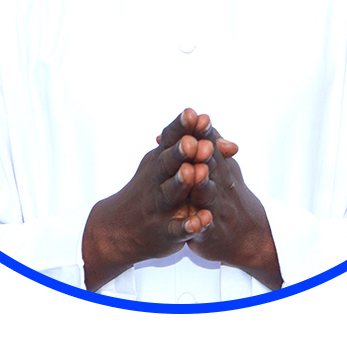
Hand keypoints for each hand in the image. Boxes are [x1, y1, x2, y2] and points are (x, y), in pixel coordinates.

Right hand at [83, 109, 216, 290]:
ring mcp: (160, 205)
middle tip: (192, 141)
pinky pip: (177, 229)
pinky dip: (188, 226)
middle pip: (169, 162)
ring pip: (171, 193)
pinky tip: (200, 221)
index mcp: (161, 159)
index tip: (192, 113)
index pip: (171, 138)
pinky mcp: (165, 232)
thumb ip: (191, 145)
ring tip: (192, 173)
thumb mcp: (164, 162)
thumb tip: (226, 138)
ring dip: (181, 183)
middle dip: (181, 152)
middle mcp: (158, 179)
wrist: (120, 228)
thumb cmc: (152, 187)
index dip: (181, 126)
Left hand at [186, 123, 282, 289]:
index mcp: (216, 162)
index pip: (207, 141)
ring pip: (207, 191)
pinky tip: (200, 221)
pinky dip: (202, 224)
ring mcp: (215, 204)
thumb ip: (208, 140)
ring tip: (197, 172)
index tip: (191, 113)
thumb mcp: (222, 163)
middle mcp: (218, 180)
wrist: (248, 233)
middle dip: (200, 150)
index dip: (200, 129)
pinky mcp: (210, 230)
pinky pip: (206, 227)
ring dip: (202, 182)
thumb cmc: (227, 191)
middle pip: (208, 162)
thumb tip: (190, 115)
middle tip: (190, 139)